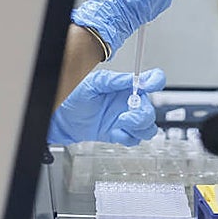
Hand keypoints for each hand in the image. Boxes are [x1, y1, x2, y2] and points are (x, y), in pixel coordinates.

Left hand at [48, 68, 165, 145]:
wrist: (61, 116)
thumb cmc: (75, 95)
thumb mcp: (96, 82)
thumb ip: (116, 81)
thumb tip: (135, 79)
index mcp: (126, 86)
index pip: (152, 80)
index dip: (156, 81)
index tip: (148, 86)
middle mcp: (128, 102)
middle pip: (151, 109)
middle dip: (143, 114)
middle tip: (126, 115)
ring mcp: (125, 119)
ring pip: (148, 127)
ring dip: (139, 127)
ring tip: (121, 123)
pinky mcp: (118, 133)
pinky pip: (134, 139)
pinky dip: (127, 137)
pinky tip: (115, 132)